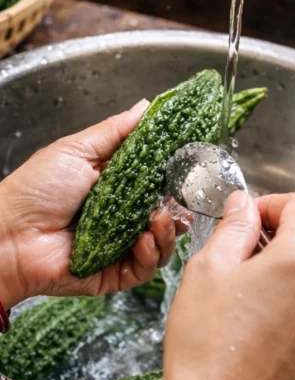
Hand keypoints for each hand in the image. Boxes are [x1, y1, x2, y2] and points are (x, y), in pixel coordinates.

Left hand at [0, 100, 182, 307]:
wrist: (8, 235)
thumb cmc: (34, 190)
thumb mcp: (77, 150)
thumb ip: (116, 131)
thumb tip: (146, 106)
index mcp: (117, 188)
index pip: (159, 183)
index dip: (178, 178)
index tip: (192, 169)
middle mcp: (123, 218)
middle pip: (169, 215)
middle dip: (180, 209)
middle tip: (181, 201)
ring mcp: (121, 247)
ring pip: (164, 243)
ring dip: (169, 232)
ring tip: (158, 220)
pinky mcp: (116, 273)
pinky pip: (147, 268)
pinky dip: (152, 254)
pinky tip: (144, 240)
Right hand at [157, 190, 294, 379]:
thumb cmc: (206, 345)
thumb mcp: (209, 270)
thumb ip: (233, 228)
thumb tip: (244, 205)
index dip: (270, 204)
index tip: (246, 218)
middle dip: (279, 232)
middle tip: (240, 247)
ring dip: (284, 264)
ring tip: (242, 282)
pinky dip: (287, 296)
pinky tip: (253, 314)